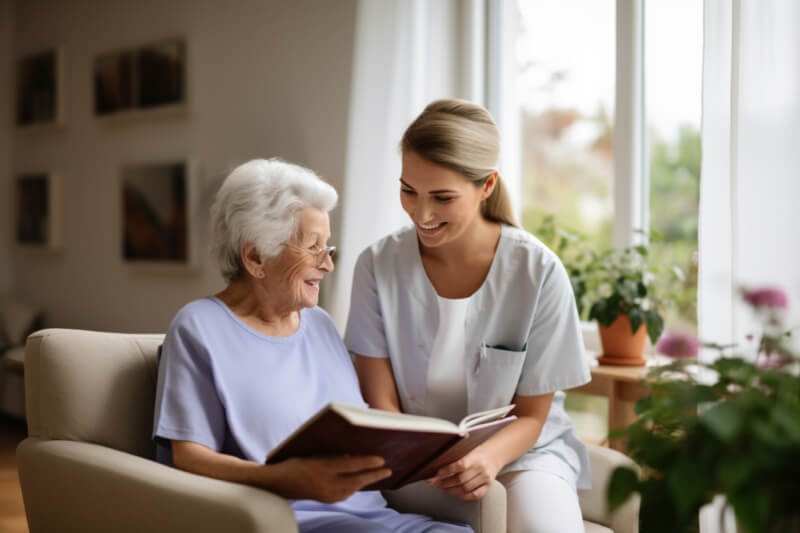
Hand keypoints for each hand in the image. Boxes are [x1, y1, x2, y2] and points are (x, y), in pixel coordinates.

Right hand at [267, 455, 390, 502]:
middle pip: (356, 480)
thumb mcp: (314, 454)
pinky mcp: (326, 500)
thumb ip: (333, 455)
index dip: (368, 462)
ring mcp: (326, 495)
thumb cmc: (295, 462)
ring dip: (367, 481)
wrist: (278, 483)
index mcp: (322, 468)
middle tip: (388, 469)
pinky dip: (356, 486)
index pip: (351, 465)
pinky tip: (362, 481)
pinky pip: (346, 493)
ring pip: (353, 488)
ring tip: (379, 474)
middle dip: (374, 475)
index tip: (382, 459)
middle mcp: (325, 484)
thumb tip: (354, 456)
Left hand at [426, 447, 501, 499]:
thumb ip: (456, 458)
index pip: (460, 465)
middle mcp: (481, 468)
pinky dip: (463, 496)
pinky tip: (456, 493)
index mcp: (475, 457)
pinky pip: (474, 495)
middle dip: (444, 483)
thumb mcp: (467, 450)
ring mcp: (485, 478)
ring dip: (451, 490)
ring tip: (442, 488)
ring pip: (465, 489)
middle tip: (435, 483)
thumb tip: (438, 467)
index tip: (436, 474)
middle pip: (460, 480)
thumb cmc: (477, 452)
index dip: (446, 471)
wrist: (494, 455)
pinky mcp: (488, 486)